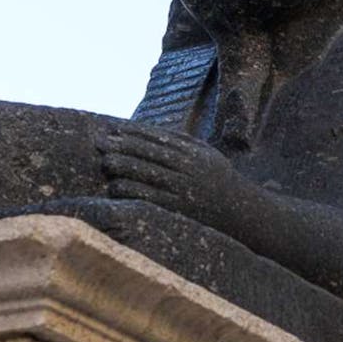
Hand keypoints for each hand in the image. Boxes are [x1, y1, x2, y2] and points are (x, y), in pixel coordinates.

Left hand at [96, 122, 253, 229]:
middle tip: (101, 142)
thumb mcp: (207, 154)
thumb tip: (153, 130)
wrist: (241, 212)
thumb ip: (183, 141)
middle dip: (123, 146)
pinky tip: (116, 186)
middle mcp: (188, 169)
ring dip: (124, 167)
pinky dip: (132, 190)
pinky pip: (150, 198)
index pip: (158, 138)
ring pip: (148, 174)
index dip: (134, 133)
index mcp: (194, 153)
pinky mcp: (178, 209)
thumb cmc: (218, 179)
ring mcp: (184, 189)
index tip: (114, 129)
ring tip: (105, 162)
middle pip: (150, 154)